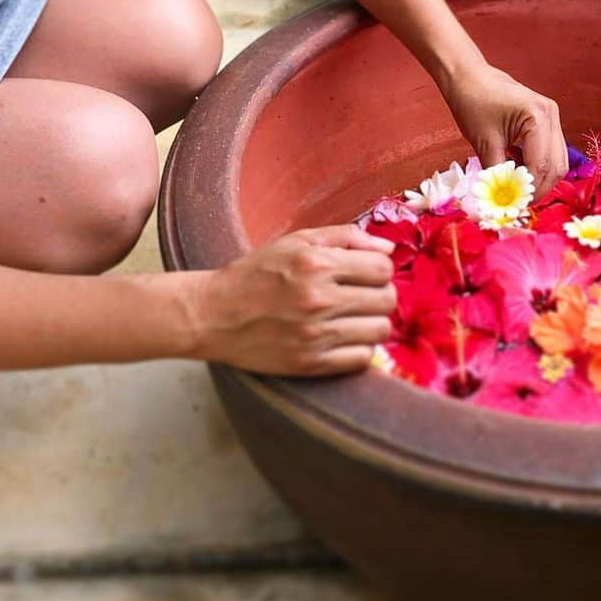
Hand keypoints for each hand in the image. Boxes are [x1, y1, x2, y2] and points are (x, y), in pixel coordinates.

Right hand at [190, 225, 395, 376]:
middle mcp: (320, 299)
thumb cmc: (257, 273)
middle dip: (381, 295)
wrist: (212, 315)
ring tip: (355, 318)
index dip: (380, 269)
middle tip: (363, 296)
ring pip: (380, 330)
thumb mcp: (297, 241)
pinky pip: (362, 359)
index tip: (367, 273)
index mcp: (318, 264)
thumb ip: (345, 237)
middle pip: (387, 300)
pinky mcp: (310, 363)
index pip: (383, 268)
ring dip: (373, 322)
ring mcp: (316, 334)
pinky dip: (360, 348)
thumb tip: (389, 247)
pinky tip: (345, 338)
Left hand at [440, 61, 568, 199]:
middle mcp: (551, 115)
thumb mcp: (484, 143)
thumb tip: (503, 200)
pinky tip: (517, 169)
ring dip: (540, 178)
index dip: (530, 190)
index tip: (514, 205)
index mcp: (538, 117)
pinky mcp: (547, 120)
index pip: (541, 165)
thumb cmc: (472, 103)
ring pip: (557, 161)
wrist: (468, 77)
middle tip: (517, 202)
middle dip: (539, 188)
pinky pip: (550, 151)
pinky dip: (536, 166)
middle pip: (556, 166)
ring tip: (516, 188)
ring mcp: (552, 116)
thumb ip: (498, 173)